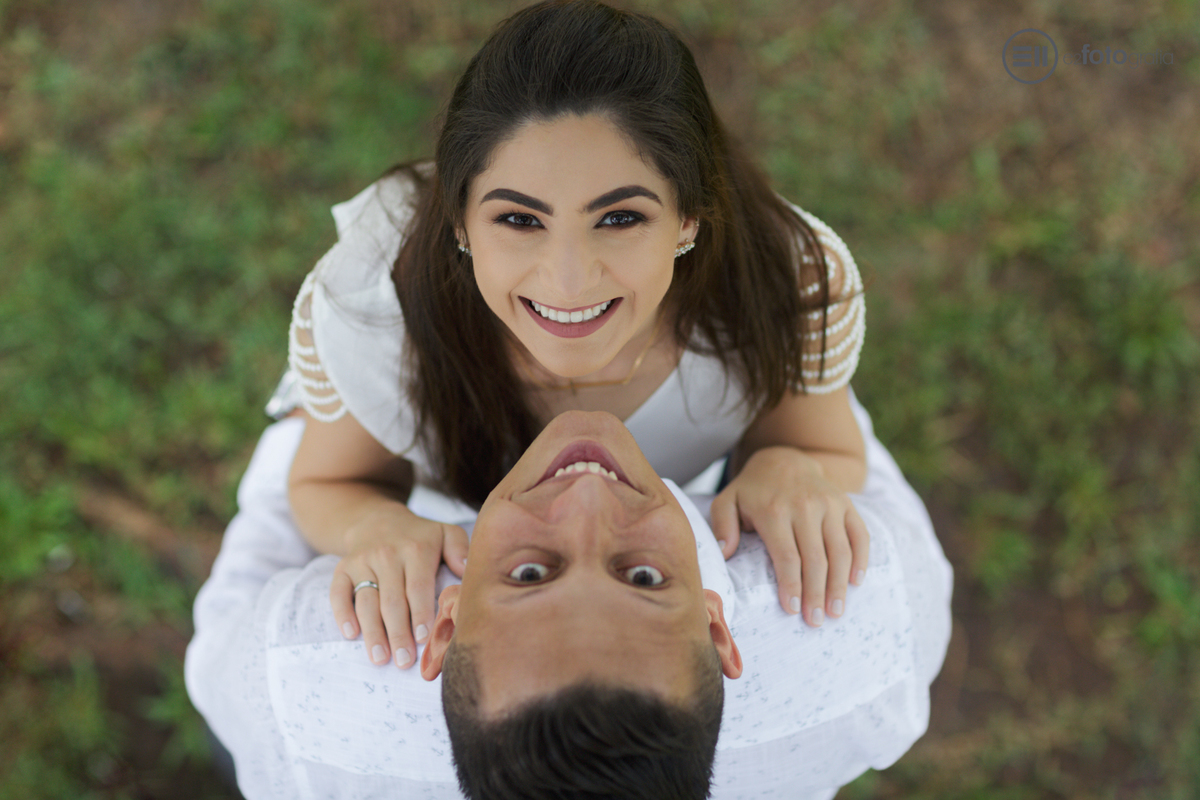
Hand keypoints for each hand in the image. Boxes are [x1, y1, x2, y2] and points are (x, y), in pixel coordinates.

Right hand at [329, 509, 467, 667]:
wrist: (378, 520)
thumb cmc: (420, 536)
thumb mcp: (446, 533)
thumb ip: (460, 549)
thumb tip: (467, 571)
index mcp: (416, 549)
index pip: (418, 587)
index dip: (421, 614)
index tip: (425, 639)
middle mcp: (387, 555)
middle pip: (392, 601)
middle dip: (398, 634)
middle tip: (404, 661)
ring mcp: (362, 562)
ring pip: (366, 602)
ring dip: (373, 632)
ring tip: (380, 658)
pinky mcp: (343, 568)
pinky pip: (338, 592)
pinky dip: (342, 614)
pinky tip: (351, 634)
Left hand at [710, 446, 867, 625]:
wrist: (784, 459)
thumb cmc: (753, 490)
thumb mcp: (727, 501)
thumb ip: (722, 525)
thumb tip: (726, 553)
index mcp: (774, 510)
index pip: (786, 556)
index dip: (791, 585)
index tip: (793, 610)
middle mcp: (805, 506)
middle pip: (815, 559)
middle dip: (816, 594)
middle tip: (815, 622)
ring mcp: (829, 504)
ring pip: (840, 551)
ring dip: (839, 585)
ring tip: (835, 612)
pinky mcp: (846, 504)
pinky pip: (860, 535)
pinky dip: (861, 560)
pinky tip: (856, 582)